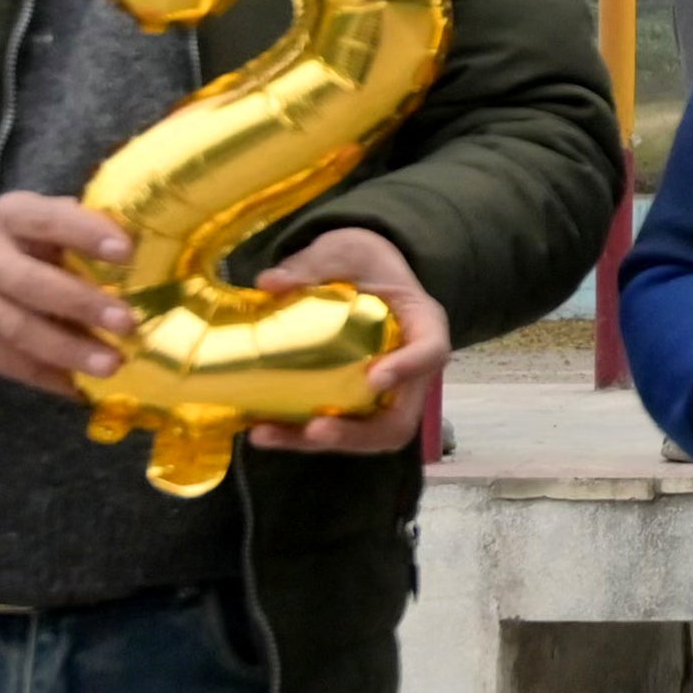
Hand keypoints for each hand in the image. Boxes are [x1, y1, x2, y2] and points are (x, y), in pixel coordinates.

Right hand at [0, 194, 136, 394]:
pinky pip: (11, 364)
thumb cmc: (5, 240)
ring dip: (70, 351)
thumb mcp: (29, 216)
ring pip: (22, 331)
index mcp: (8, 218)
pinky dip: (49, 377)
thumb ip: (73, 224)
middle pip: (33, 284)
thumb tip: (135, 239)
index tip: (127, 252)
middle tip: (127, 323)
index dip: (86, 234)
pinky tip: (81, 386)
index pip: (47, 221)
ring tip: (112, 364)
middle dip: (82, 305)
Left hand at [237, 226, 447, 453]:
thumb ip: (312, 264)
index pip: (430, 351)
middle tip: (316, 428)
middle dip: (357, 433)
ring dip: (320, 443)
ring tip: (268, 434)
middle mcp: (411, 370)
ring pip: (366, 436)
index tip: (375, 378)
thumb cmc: (364, 261)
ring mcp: (383, 395)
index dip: (408, 369)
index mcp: (422, 324)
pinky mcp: (353, 405)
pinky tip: (262, 430)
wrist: (360, 274)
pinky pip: (336, 430)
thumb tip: (270, 282)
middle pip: (399, 418)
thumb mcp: (344, 249)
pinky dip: (298, 437)